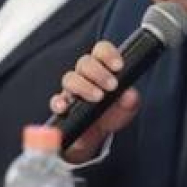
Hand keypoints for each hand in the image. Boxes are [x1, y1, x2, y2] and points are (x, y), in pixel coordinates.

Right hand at [49, 40, 140, 162]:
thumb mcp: (126, 108)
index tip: (118, 66)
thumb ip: (130, 101)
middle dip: (99, 72)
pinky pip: (55, 100)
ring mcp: (71, 90)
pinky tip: (66, 107)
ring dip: (83, 86)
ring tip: (98, 97)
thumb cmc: (111, 114)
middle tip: (112, 86)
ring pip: (70, 78)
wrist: (98, 135)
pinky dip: (59, 102)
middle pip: (84, 62)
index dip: (108, 54)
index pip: (101, 51)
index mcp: (102, 68)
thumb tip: (129, 95)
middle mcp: (84, 76)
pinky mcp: (63, 106)